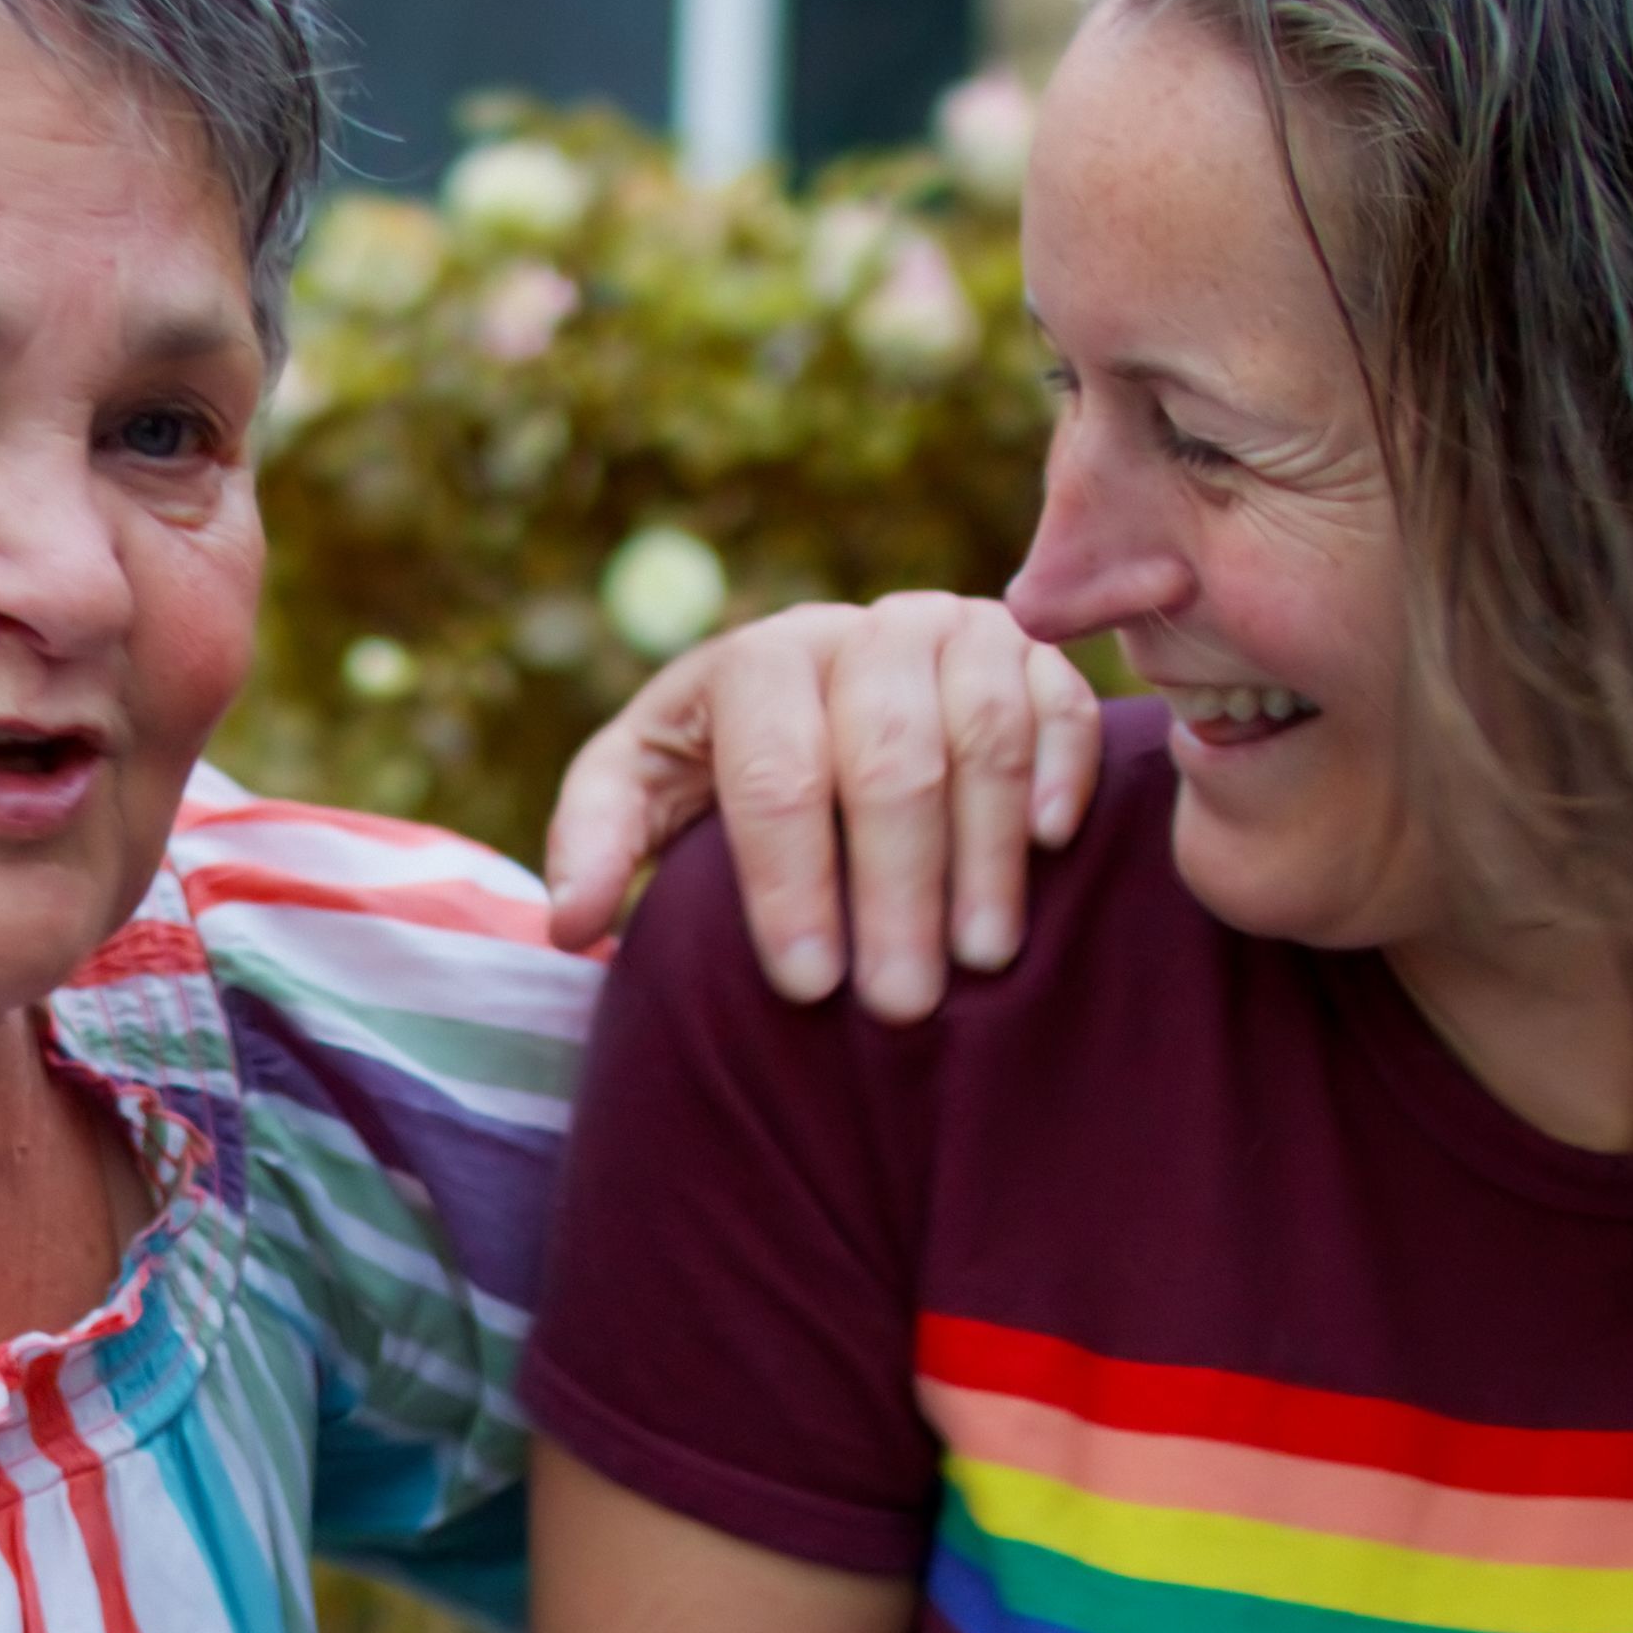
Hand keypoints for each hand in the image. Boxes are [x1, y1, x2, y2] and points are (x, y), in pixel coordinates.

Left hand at [541, 590, 1104, 1013]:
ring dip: (983, 855)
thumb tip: (572, 921)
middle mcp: (862, 630)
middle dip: (893, 894)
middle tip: (899, 1004)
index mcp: (760, 659)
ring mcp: (955, 629)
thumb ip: (600, 839)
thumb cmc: (723, 758)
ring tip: (980, 960)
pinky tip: (1048, 848)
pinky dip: (1059, 772)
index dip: (789, 883)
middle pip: (888, 762)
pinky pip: (1060, 702)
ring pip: (983, 734)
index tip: (804, 987)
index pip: (776, 772)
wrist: (824, 687)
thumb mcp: (644, 786)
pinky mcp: (1029, 650)